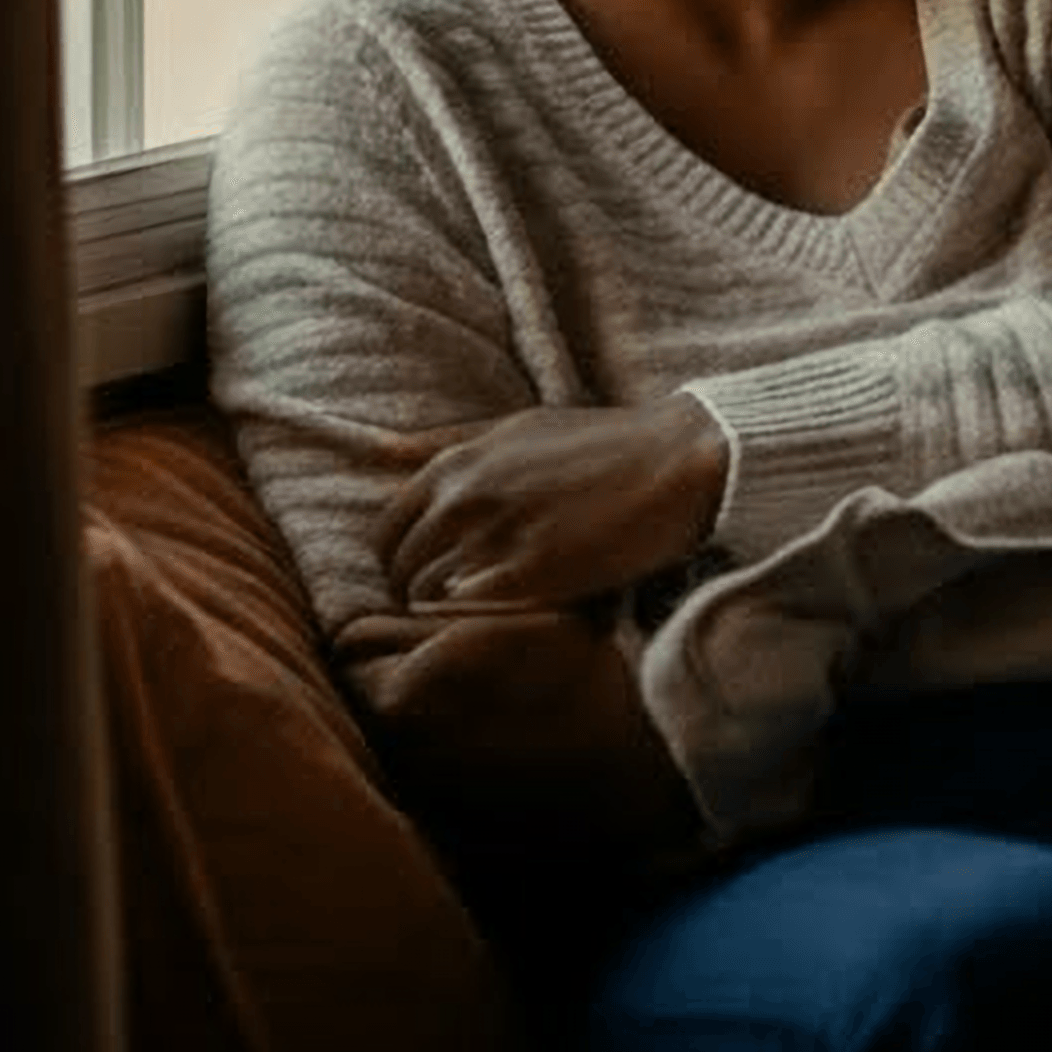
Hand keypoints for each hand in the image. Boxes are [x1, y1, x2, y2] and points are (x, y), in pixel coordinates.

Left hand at [372, 394, 727, 621]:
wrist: (673, 462)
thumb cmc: (598, 444)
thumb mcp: (514, 429)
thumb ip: (445, 445)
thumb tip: (377, 452)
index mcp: (457, 463)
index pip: (387, 528)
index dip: (397, 559)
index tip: (421, 574)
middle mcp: (465, 498)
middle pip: (401, 567)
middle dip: (412, 591)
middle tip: (444, 606)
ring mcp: (496, 537)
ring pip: (429, 597)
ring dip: (442, 614)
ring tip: (476, 617)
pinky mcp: (533, 574)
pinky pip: (472, 613)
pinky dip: (477, 622)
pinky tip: (507, 619)